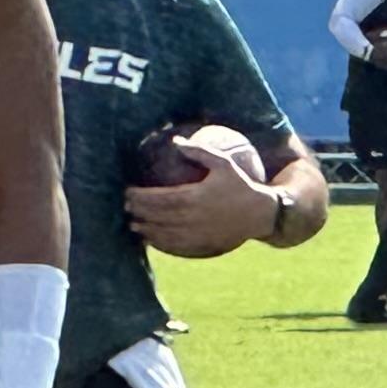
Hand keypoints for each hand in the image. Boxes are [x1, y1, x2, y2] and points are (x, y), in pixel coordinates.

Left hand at [127, 150, 283, 257]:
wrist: (261, 214)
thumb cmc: (241, 184)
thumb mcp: (224, 163)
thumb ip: (199, 152)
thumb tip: (176, 140)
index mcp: (196, 196)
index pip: (160, 198)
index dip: (141, 197)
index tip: (128, 192)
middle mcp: (194, 217)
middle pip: (158, 216)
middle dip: (139, 212)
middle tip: (126, 207)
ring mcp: (198, 233)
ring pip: (165, 234)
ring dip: (147, 230)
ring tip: (133, 225)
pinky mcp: (203, 244)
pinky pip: (177, 247)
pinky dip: (161, 244)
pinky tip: (151, 240)